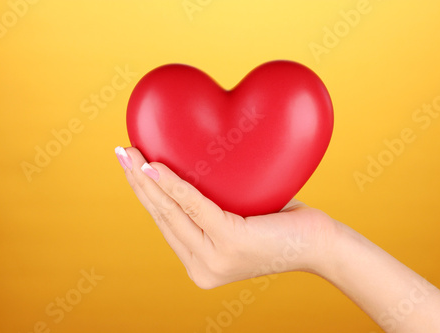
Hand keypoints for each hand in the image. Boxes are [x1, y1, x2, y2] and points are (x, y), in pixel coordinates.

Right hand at [115, 146, 337, 288]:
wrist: (320, 245)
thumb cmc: (283, 226)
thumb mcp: (242, 219)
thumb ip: (215, 208)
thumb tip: (196, 173)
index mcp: (201, 262)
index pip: (166, 224)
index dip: (145, 195)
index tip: (130, 168)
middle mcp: (201, 266)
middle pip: (161, 217)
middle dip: (136, 183)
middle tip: (120, 152)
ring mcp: (213, 258)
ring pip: (170, 212)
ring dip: (145, 180)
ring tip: (128, 154)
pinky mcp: (229, 243)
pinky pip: (194, 206)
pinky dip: (172, 185)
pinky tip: (153, 167)